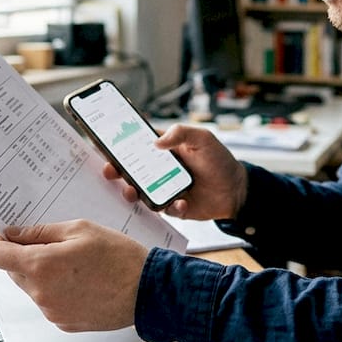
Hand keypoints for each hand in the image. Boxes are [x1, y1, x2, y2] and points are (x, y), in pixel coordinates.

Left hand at [0, 221, 147, 331]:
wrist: (148, 292)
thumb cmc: (120, 258)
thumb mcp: (80, 230)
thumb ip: (41, 231)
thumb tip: (14, 234)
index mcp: (41, 265)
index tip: (5, 235)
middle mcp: (41, 292)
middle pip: (12, 271)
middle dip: (23, 255)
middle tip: (50, 243)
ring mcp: (51, 311)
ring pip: (31, 287)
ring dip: (42, 273)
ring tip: (74, 264)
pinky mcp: (63, 323)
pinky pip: (48, 301)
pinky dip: (57, 290)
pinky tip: (81, 281)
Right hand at [101, 123, 247, 219]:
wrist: (236, 190)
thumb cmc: (219, 160)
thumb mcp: (203, 139)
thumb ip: (181, 133)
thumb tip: (157, 141)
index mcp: (164, 150)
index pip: (136, 145)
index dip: (119, 145)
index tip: (106, 145)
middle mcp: (160, 170)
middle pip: (130, 170)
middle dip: (115, 171)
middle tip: (110, 171)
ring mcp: (164, 188)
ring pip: (139, 192)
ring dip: (132, 191)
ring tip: (132, 190)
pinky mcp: (173, 206)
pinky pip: (163, 208)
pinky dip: (169, 206)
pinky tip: (180, 202)